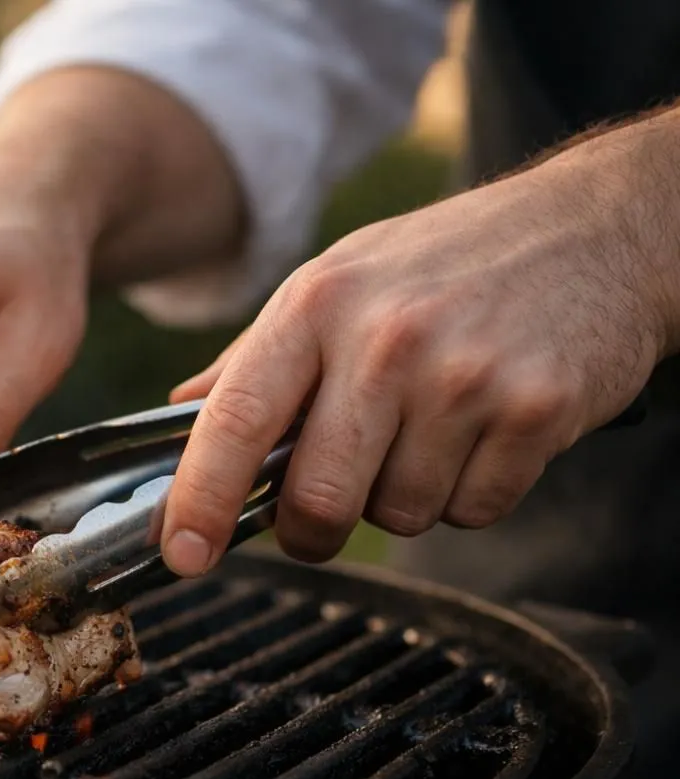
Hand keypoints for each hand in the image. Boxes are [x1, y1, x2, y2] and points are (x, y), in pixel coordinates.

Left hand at [160, 133, 673, 576]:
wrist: (597, 226)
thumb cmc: (446, 262)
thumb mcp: (336, 280)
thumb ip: (256, 357)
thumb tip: (182, 415)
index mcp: (316, 305)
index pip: (237, 418)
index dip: (201, 498)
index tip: (181, 552)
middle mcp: (385, 339)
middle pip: (319, 497)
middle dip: (311, 531)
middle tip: (322, 515)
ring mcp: (465, 375)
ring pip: (398, 515)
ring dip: (403, 501)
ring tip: (428, 432)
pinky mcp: (536, 410)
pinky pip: (473, 511)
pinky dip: (470, 493)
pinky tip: (482, 433)